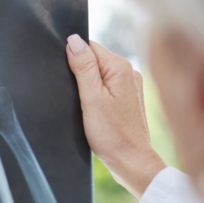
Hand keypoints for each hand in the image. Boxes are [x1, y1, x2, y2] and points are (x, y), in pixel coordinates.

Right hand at [65, 34, 166, 196]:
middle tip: (81, 98)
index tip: (71, 80)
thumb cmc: (112, 134)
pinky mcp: (128, 98)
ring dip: (88, 86)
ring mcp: (130, 85)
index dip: (74, 60)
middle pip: (94, 60)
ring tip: (90, 107)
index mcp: (121, 67)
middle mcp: (129, 72)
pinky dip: (97, 96)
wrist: (131, 162)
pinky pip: (106, 87)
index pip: (89, 47)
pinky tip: (97, 111)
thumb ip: (83, 67)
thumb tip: (73, 40)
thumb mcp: (91, 98)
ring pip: (99, 74)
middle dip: (81, 74)